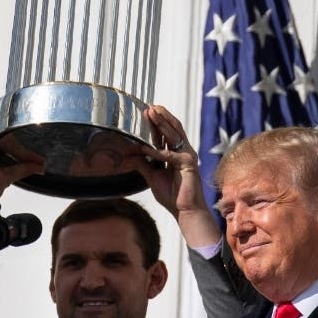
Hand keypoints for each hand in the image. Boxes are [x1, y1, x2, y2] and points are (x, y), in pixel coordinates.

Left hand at [138, 104, 221, 247]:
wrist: (185, 211)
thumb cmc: (172, 195)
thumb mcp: (152, 176)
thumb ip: (142, 164)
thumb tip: (128, 155)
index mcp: (175, 153)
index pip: (165, 134)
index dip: (156, 123)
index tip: (146, 111)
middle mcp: (183, 151)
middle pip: (171, 129)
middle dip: (160, 117)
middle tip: (149, 106)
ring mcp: (187, 156)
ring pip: (173, 135)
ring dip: (162, 123)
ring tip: (152, 113)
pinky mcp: (188, 165)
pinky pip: (170, 156)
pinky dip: (157, 152)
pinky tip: (145, 148)